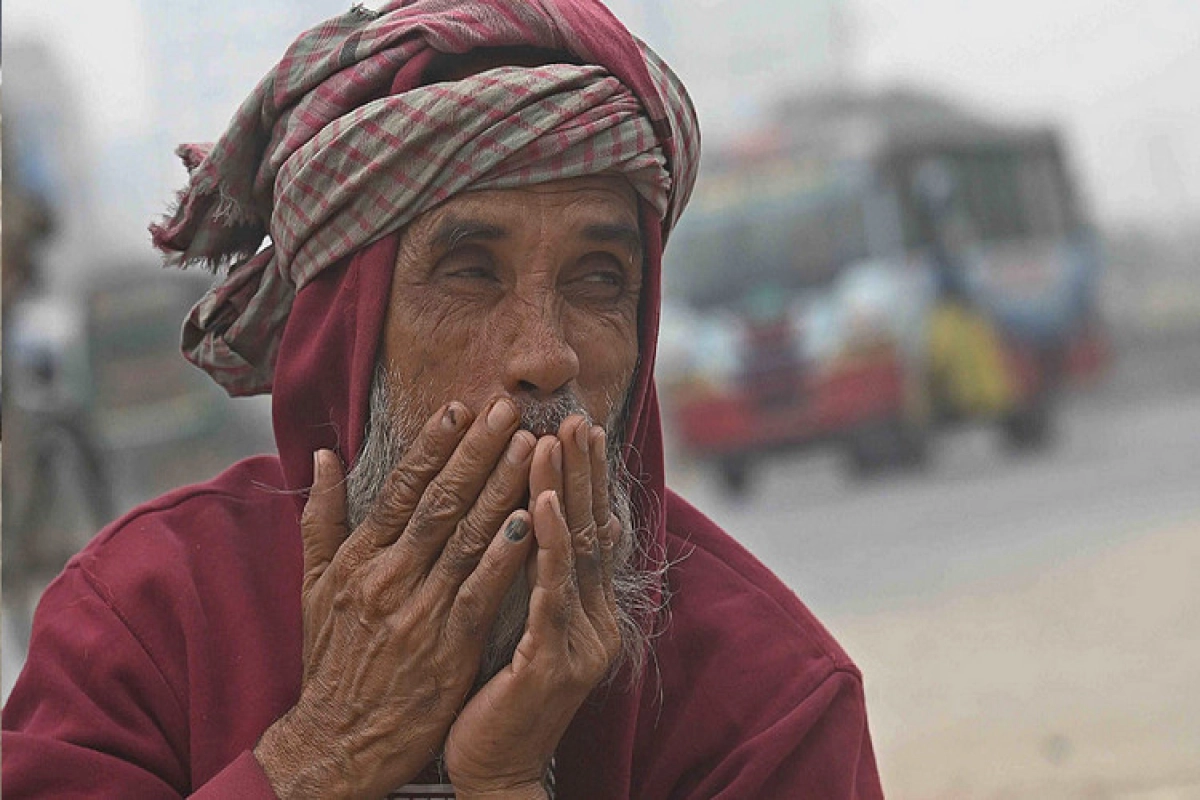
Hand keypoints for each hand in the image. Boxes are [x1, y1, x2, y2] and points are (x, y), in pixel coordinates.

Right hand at [254, 398, 537, 799]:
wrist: (338, 740)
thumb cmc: (332, 658)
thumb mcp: (314, 586)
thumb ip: (322, 518)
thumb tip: (322, 456)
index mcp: (359, 557)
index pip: (401, 488)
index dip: (433, 445)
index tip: (461, 407)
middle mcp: (387, 576)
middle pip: (440, 501)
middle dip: (478, 451)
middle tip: (510, 408)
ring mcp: (418, 610)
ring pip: (467, 537)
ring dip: (502, 488)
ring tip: (532, 448)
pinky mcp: (447, 646)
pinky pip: (481, 592)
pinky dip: (505, 555)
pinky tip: (530, 521)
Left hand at [444, 416, 622, 797]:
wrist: (494, 771)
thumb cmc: (495, 697)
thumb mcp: (521, 627)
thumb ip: (534, 576)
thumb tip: (538, 522)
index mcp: (585, 610)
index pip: (589, 529)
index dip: (584, 479)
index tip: (576, 427)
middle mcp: (595, 621)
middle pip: (592, 530)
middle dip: (582, 471)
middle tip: (576, 418)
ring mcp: (580, 641)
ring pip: (576, 552)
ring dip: (567, 491)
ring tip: (556, 441)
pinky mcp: (556, 661)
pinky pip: (552, 592)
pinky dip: (550, 544)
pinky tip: (544, 504)